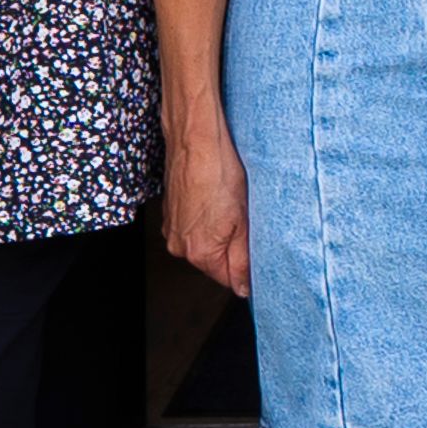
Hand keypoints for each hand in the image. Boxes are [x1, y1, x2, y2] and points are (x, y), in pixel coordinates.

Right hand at [159, 122, 251, 301]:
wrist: (196, 140)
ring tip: (228, 206)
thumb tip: (243, 287)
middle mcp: (179, 245)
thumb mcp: (244, 220)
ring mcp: (171, 229)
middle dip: (232, 248)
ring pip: (204, 244)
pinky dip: (205, 219)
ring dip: (219, 233)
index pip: (228, 280)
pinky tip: (215, 199)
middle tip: (245, 221)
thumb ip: (243, 260)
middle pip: (215, 262)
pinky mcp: (169, 214)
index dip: (246, 268)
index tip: (256, 251)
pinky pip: (192, 228)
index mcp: (199, 252)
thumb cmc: (219, 172)